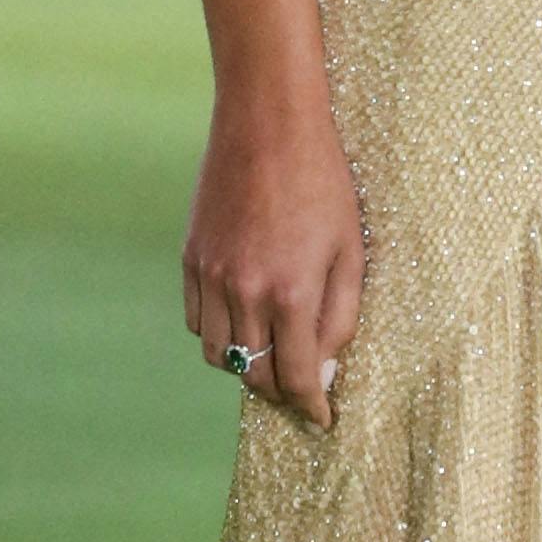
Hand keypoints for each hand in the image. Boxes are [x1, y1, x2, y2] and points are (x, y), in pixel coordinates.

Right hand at [183, 96, 365, 428]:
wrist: (268, 121)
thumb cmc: (323, 180)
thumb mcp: (350, 247)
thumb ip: (341, 315)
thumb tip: (326, 369)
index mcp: (291, 293)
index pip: (296, 378)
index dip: (311, 407)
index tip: (322, 420)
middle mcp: (245, 292)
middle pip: (253, 376)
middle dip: (280, 391)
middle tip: (299, 388)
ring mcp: (211, 276)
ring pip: (219, 356)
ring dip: (245, 366)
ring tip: (271, 355)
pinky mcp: (191, 259)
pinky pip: (198, 322)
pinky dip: (219, 334)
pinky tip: (243, 319)